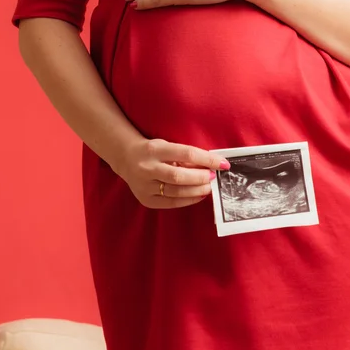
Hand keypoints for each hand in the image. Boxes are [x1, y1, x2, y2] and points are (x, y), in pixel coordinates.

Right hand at [115, 137, 229, 208]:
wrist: (125, 158)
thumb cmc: (153, 150)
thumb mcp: (166, 146)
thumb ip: (185, 156)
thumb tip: (211, 166)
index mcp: (154, 150)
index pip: (187, 154)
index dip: (207, 160)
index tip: (223, 164)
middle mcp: (147, 168)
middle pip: (180, 176)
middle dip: (201, 178)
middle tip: (213, 177)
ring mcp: (144, 186)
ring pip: (176, 191)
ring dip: (197, 190)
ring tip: (208, 187)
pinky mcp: (145, 199)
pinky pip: (171, 203)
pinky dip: (188, 200)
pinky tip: (198, 196)